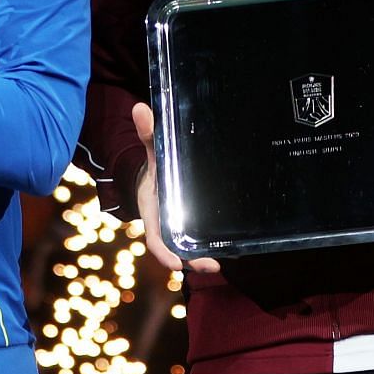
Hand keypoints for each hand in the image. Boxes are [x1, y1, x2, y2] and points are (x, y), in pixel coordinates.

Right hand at [131, 101, 220, 274]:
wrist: (156, 177)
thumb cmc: (154, 168)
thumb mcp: (152, 152)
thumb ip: (149, 134)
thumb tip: (140, 108)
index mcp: (153, 213)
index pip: (155, 238)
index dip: (163, 252)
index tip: (175, 264)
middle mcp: (166, 226)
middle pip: (176, 250)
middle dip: (192, 260)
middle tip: (211, 265)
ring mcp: (180, 230)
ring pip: (190, 250)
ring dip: (203, 258)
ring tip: (220, 263)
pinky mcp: (192, 228)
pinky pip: (201, 241)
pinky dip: (212, 247)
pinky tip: (233, 249)